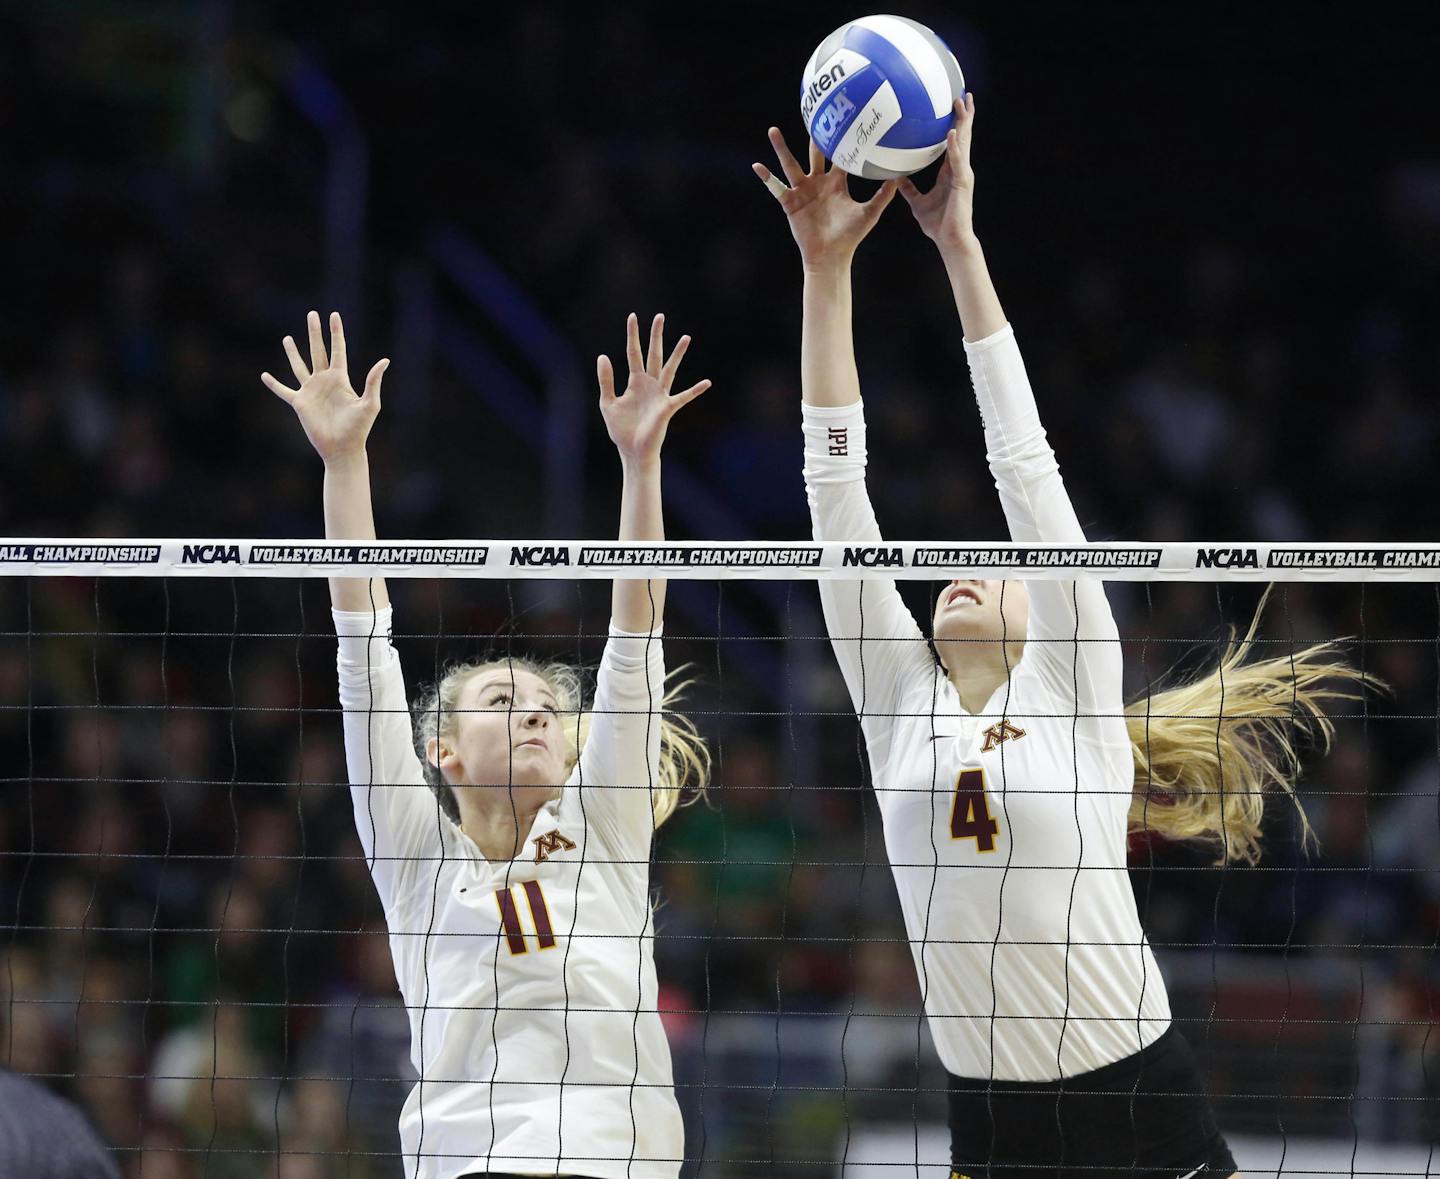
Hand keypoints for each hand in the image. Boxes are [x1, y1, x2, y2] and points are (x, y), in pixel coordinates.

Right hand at [262, 311, 388, 464]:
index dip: (336, 333)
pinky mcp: (300, 404)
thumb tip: (385, 361)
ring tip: (288, 338)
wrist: (343, 448)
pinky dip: (274, 384)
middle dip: (315, 333)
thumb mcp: (370, 404)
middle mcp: (325, 381)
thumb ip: (373, 381)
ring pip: (300, 366)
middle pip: (318, 351)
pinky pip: (284, 391)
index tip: (334, 315)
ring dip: (293, 352)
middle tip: (312, 314)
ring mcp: (311, 391)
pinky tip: (264, 376)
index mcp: (341, 379)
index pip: (338, 350)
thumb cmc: (359, 428)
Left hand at [598, 313, 709, 466]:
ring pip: (670, 369)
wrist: (633, 451)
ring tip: (686, 337)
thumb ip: (606, 380)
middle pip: (653, 354)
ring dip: (677, 354)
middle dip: (656, 336)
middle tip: (660, 316)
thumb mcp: (608, 402)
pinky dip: (695, 390)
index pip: (633, 353)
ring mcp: (660, 395)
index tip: (633, 317)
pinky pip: (683, 397)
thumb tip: (603, 356)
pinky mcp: (667, 408)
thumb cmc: (621, 429)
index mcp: (635, 382)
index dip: (632, 335)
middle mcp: (650, 384)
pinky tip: (706, 382)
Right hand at [753, 128, 896, 270]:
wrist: (832, 256)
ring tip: (773, 131)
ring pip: (790, 165)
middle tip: (811, 115)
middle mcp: (818, 183)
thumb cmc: (850, 237)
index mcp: (836, 184)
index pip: (838, 157)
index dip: (839, 140)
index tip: (841, 119)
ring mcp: (802, 192)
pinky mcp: (790, 203)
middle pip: (813, 155)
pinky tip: (757, 166)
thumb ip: (883, 194)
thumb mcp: (870, 213)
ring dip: (781, 148)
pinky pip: (776, 187)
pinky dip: (767, 178)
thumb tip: (899, 175)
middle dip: (812, 137)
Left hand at [898, 94, 977, 249]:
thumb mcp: (917, 203)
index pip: (953, 143)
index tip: (954, 107)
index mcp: (950, 172)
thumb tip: (895, 178)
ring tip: (962, 104)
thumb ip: (909, 189)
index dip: (955, 125)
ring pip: (963, 143)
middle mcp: (959, 169)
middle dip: (964, 116)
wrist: (950, 240)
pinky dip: (953, 147)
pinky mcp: (962, 183)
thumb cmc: (937, 224)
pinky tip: (950, 134)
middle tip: (964, 94)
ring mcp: (962, 175)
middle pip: (962, 137)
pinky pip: (956, 161)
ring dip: (963, 123)